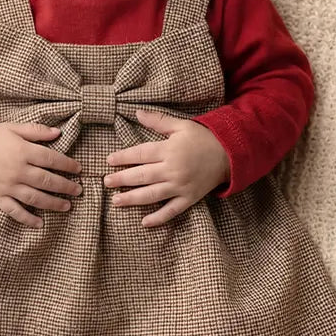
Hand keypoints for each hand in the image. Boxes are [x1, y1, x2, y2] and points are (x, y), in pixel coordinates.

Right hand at [0, 122, 81, 227]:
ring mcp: (7, 186)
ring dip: (53, 203)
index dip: (68, 165)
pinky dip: (27, 219)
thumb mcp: (13, 128)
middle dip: (66, 186)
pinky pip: (14, 211)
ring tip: (67, 206)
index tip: (79, 169)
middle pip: (47, 181)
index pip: (52, 160)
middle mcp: (17, 171)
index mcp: (22, 151)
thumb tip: (58, 133)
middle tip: (79, 190)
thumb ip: (36, 131)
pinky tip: (40, 223)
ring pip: (35, 198)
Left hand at [104, 109, 229, 227]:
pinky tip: (144, 222)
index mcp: (169, 150)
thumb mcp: (181, 125)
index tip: (109, 161)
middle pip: (142, 176)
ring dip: (132, 199)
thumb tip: (137, 112)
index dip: (123, 157)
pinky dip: (158, 218)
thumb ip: (158, 121)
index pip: (140, 154)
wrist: (229, 154)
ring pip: (152, 194)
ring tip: (116, 201)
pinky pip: (172, 210)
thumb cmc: (203, 138)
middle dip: (122, 179)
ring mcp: (181, 186)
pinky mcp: (189, 198)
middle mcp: (173, 170)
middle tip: (106, 182)